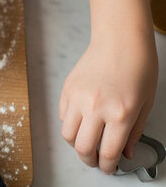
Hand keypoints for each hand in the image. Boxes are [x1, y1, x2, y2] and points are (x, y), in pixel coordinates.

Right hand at [59, 32, 156, 172]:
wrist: (120, 40)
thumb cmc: (138, 67)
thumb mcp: (146, 103)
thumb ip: (134, 132)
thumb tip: (126, 152)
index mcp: (120, 114)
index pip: (107, 151)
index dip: (107, 166)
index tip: (108, 168)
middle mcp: (96, 108)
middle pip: (82, 147)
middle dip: (88, 159)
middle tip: (94, 160)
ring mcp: (78, 98)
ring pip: (67, 134)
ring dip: (75, 143)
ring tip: (85, 141)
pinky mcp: (67, 89)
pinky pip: (62, 115)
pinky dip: (70, 123)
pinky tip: (82, 120)